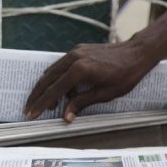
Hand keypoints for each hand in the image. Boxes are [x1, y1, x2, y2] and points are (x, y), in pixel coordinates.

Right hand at [24, 39, 160, 121]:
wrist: (138, 52)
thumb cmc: (126, 74)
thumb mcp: (106, 93)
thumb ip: (83, 102)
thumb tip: (66, 116)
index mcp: (80, 70)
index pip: (54, 91)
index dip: (41, 104)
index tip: (32, 114)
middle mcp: (73, 59)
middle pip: (46, 80)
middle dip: (36, 96)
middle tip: (28, 110)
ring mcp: (75, 52)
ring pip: (52, 72)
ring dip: (46, 87)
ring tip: (45, 104)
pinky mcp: (78, 50)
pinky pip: (61, 66)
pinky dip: (57, 78)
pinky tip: (61, 90)